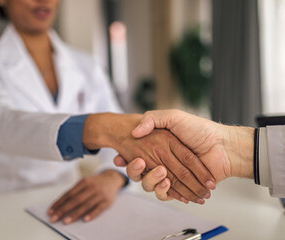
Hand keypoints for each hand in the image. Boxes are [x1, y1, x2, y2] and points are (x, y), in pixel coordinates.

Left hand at [47, 170, 124, 223]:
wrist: (111, 179)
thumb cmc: (94, 183)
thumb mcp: (84, 182)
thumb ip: (75, 191)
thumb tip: (60, 204)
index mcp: (83, 182)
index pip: (69, 194)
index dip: (59, 203)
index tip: (51, 211)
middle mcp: (91, 187)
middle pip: (75, 200)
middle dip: (63, 210)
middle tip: (54, 218)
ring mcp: (99, 194)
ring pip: (86, 205)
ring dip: (75, 214)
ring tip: (66, 221)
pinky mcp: (107, 201)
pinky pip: (98, 209)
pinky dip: (91, 214)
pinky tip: (84, 219)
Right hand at [82, 113, 215, 203]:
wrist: (224, 146)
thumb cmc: (200, 129)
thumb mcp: (173, 117)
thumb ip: (152, 120)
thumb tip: (134, 132)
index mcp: (159, 147)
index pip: (138, 155)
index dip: (128, 158)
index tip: (120, 157)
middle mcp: (163, 161)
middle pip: (140, 172)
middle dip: (135, 170)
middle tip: (138, 162)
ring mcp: (171, 175)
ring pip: (150, 185)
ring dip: (150, 181)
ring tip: (160, 173)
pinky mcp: (181, 188)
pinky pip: (166, 194)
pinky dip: (164, 192)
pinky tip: (167, 183)